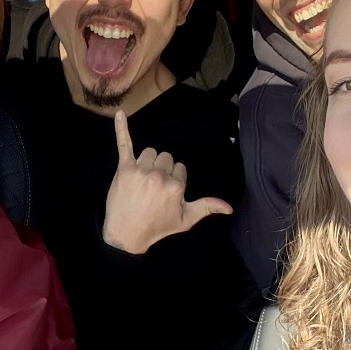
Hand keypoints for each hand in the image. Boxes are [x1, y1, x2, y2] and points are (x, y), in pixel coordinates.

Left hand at [102, 111, 231, 253]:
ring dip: (148, 162)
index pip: (180, 168)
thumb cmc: (157, 228)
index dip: (174, 180)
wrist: (126, 235)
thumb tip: (229, 207)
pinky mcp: (124, 169)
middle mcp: (160, 175)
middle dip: (163, 169)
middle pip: (166, 157)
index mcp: (176, 186)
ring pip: (150, 152)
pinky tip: (121, 114)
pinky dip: (122, 129)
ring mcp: (141, 171)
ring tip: (143, 180)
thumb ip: (206, 207)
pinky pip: (124, 144)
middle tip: (153, 187)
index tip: (166, 192)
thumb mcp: (186, 220)